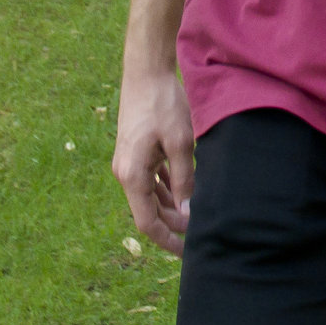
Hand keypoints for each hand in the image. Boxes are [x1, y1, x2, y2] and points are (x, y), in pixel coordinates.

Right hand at [113, 65, 195, 255]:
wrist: (145, 72)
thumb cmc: (163, 105)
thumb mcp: (180, 144)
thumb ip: (185, 180)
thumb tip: (189, 213)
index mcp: (132, 176)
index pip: (147, 222)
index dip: (167, 240)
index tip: (187, 252)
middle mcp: (125, 173)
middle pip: (149, 210)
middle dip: (173, 223)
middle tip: (200, 230)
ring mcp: (128, 162)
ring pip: (150, 195)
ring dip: (171, 205)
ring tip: (196, 211)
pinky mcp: (135, 151)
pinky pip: (149, 179)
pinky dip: (165, 187)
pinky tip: (183, 189)